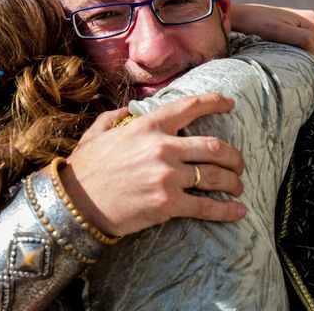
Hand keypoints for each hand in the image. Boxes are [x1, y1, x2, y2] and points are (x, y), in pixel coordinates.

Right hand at [60, 93, 245, 236]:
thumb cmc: (84, 168)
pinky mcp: (167, 204)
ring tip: (239, 187)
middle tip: (239, 162)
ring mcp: (167, 176)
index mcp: (147, 126)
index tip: (230, 103)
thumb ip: (113, 117)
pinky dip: (227, 210)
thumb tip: (125, 111)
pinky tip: (238, 212)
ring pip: (215, 175)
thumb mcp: (96, 133)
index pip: (189, 107)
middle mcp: (162, 147)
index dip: (215, 102)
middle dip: (234, 155)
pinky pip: (206, 206)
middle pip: (214, 146)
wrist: (74, 203)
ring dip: (233, 181)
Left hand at [230, 3, 313, 77]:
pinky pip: (307, 46)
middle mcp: (310, 20)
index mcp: (311, 20)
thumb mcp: (278, 32)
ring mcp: (303, 25)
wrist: (241, 16)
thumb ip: (302, 39)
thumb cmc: (257, 23)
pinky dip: (306, 56)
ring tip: (308, 78)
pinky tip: (301, 67)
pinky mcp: (295, 29)